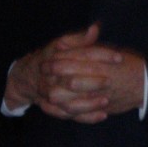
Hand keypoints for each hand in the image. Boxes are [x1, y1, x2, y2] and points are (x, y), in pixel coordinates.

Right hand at [4, 23, 144, 123]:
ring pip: (70, 103)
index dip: (102, 56)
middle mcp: (51, 79)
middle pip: (73, 82)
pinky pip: (70, 116)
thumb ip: (79, 39)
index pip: (81, 56)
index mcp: (56, 59)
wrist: (28, 78)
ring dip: (90, 103)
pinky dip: (86, 117)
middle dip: (94, 82)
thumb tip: (95, 29)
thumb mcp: (61, 44)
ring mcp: (51, 96)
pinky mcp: (53, 108)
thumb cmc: (50, 58)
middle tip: (111, 80)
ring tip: (108, 101)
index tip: (119, 57)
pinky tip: (103, 115)